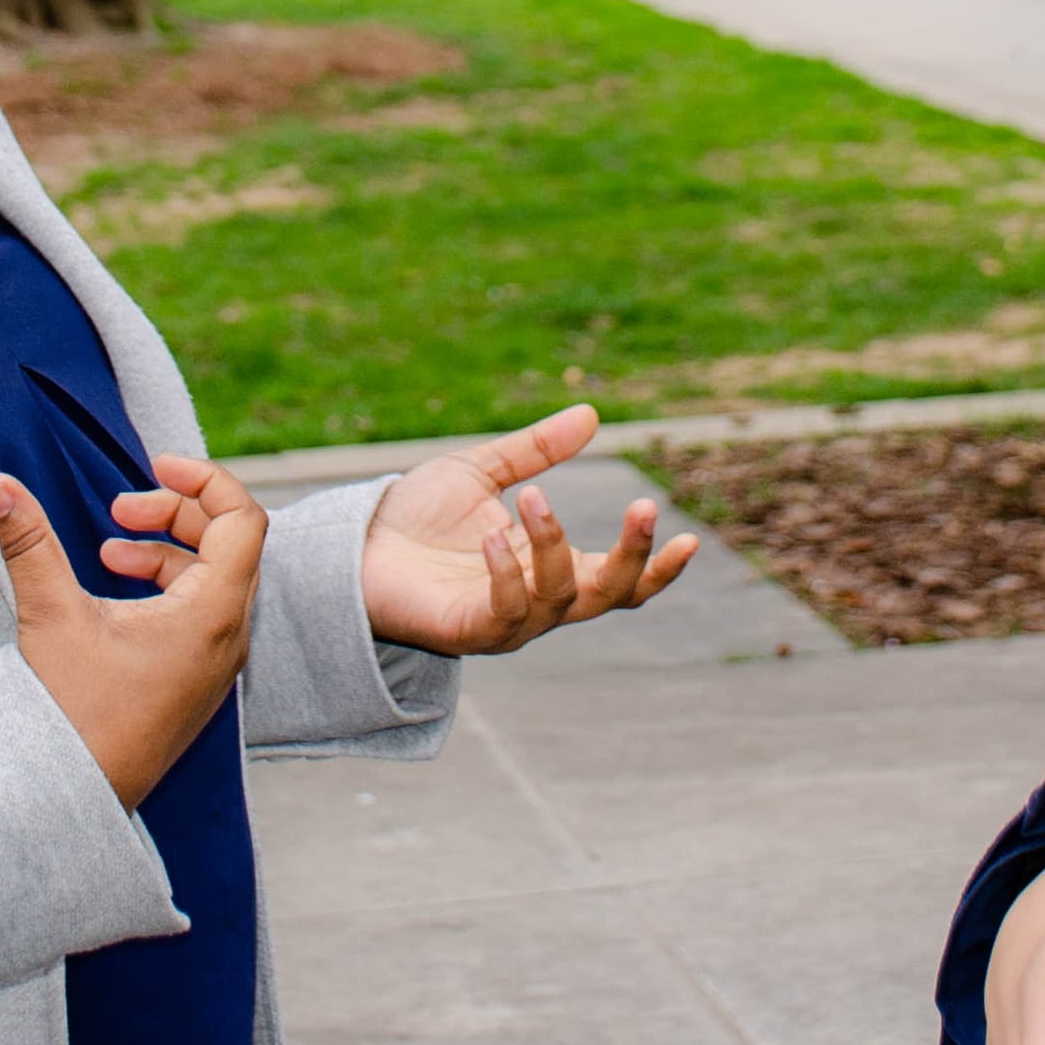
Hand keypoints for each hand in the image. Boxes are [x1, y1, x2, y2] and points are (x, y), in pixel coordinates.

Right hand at [0, 472, 258, 808]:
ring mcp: (216, 664)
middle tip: (120, 510)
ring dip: (170, 550)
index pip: (244, 519)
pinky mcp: (196, 682)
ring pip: (217, 579)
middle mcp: (228, 639)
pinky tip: (118, 587)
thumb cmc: (70, 715)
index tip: (151, 467)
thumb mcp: (50, 616)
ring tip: (112, 551)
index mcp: (212, 616)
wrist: (71, 800)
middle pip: (232, 543)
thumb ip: (29, 542)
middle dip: (177, 512)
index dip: (204, 480)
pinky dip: (170, 585)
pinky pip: (203, 613)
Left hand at [360, 404, 694, 654]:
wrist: (353, 544)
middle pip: (607, 597)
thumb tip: (591, 414)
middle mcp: (537, 601)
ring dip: (554, 546)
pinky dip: (506, 574)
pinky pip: (504, 611)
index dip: (656, 566)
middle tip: (643, 509)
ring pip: (560, 598)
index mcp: (549, 567)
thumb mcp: (483, 472)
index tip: (692, 540)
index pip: (618, 580)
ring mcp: (505, 621)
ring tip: (533, 499)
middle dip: (633, 558)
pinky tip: (491, 537)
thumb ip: (536, 451)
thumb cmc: (414, 517)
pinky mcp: (467, 630)